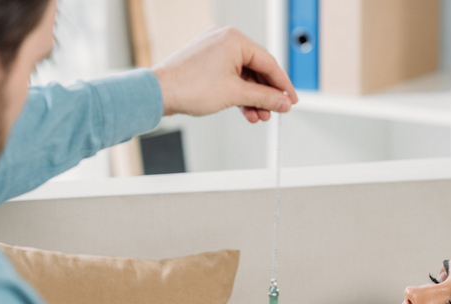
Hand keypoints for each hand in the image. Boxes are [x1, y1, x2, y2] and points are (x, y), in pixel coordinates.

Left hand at [151, 26, 298, 122]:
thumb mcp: (236, 94)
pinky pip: (230, 77)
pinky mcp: (206, 63)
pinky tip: (245, 110)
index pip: (269, 63)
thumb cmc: (189, 86)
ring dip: (253, 98)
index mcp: (234, 39)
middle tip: (275, 111)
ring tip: (259, 116)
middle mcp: (225, 40)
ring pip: (244, 76)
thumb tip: (282, 102)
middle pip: (257, 70)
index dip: (283, 85)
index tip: (291, 100)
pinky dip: (239, 94)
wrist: (159, 94)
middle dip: (266, 95)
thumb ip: (264, 98)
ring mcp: (214, 51)